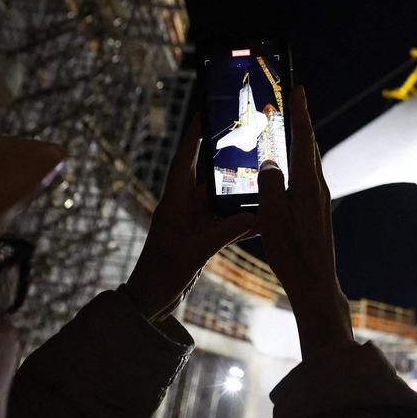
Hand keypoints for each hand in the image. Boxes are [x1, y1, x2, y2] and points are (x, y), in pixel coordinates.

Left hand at [124, 117, 259, 320]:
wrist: (150, 303)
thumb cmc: (160, 275)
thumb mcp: (194, 253)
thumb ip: (224, 233)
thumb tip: (254, 215)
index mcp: (174, 203)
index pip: (185, 162)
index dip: (194, 137)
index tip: (206, 114)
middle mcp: (184, 207)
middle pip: (210, 178)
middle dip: (230, 162)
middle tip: (251, 142)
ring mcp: (195, 222)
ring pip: (224, 201)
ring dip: (243, 194)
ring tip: (266, 179)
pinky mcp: (203, 238)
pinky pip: (228, 223)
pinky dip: (245, 221)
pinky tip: (266, 218)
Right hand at [257, 86, 353, 359]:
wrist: (315, 282)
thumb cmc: (292, 254)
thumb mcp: (272, 218)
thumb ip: (270, 186)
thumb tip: (270, 162)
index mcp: (306, 185)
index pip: (303, 139)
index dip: (300, 113)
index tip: (298, 90)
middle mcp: (317, 187)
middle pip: (309, 145)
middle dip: (301, 121)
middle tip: (293, 99)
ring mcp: (319, 198)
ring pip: (309, 160)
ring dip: (301, 140)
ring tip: (291, 125)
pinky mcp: (316, 209)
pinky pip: (307, 174)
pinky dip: (300, 159)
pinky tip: (292, 165)